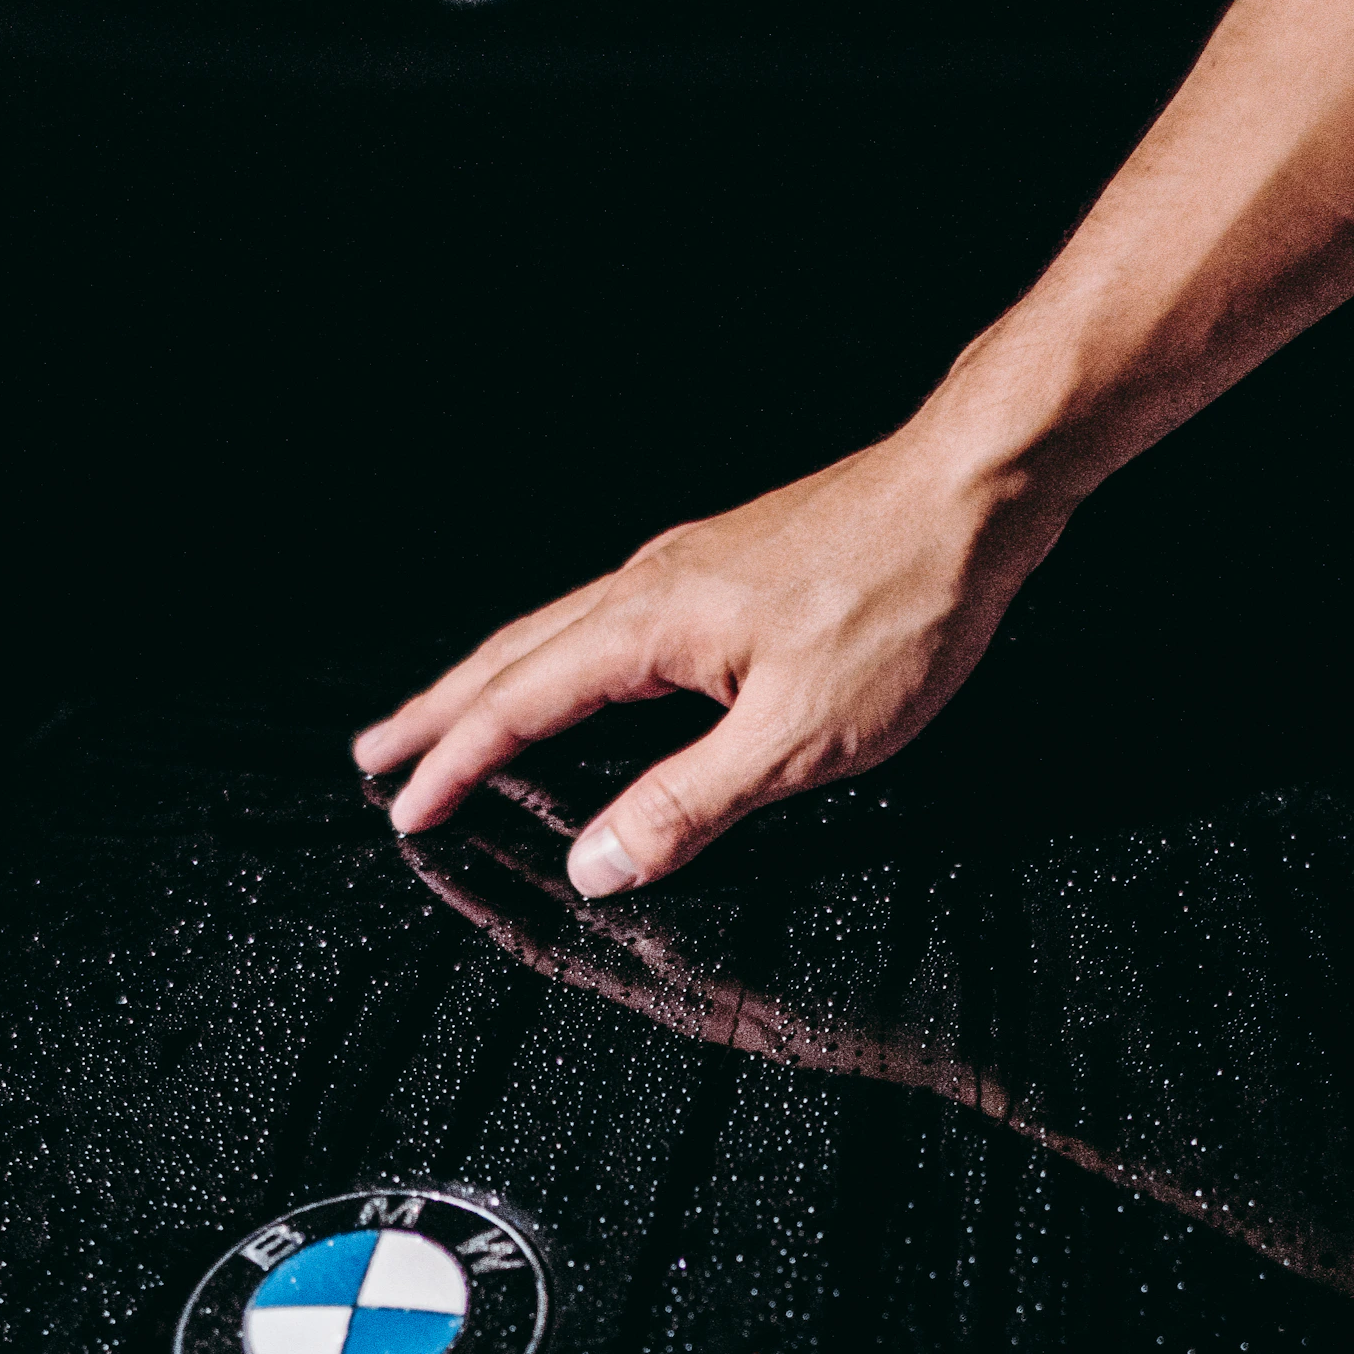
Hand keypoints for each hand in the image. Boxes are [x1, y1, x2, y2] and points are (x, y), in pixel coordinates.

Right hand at [353, 417, 1064, 896]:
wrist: (978, 490)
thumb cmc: (902, 601)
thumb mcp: (794, 740)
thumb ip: (686, 807)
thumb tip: (595, 864)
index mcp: (646, 626)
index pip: (517, 708)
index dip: (455, 766)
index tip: (405, 813)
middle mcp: (648, 584)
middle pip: (510, 657)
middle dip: (436, 713)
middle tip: (375, 755)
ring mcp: (685, 570)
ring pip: (553, 634)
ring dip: (487, 682)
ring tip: (443, 720)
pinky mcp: (725, 570)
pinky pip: (604, 623)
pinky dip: (556, 662)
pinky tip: (572, 678)